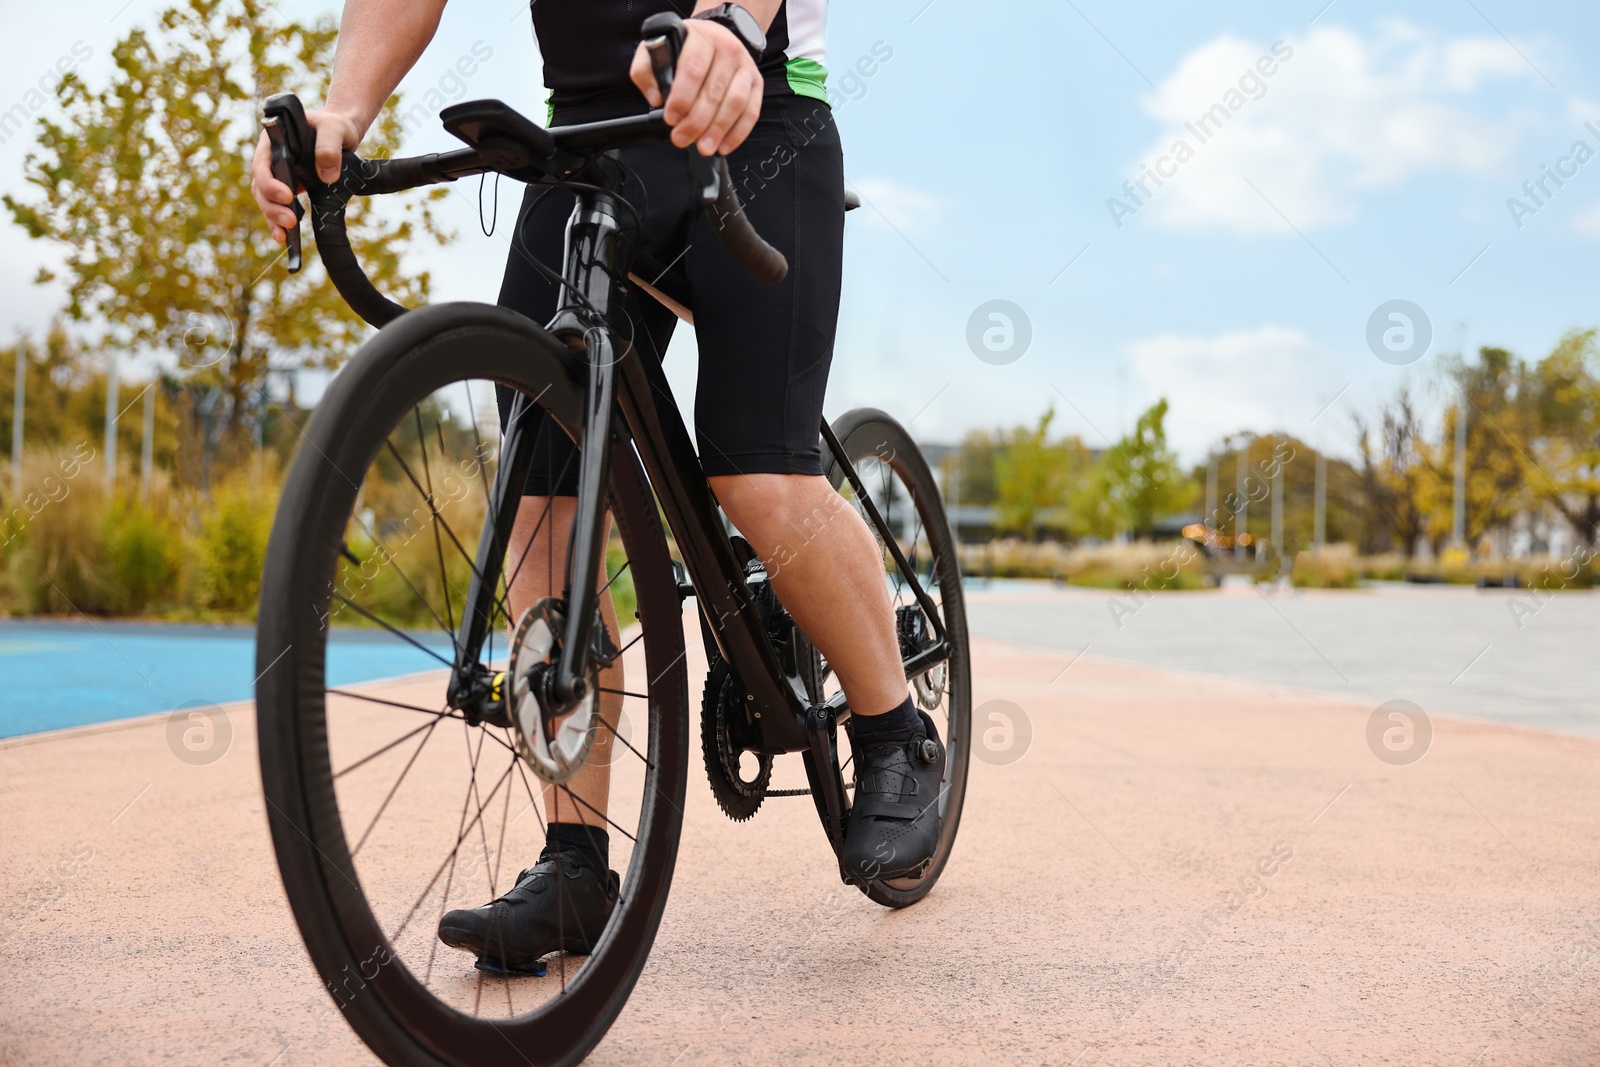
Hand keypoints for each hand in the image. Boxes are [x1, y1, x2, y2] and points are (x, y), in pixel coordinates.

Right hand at [249, 108, 363, 244]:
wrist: (341, 133)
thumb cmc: (335, 126)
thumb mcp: (335, 128)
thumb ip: (329, 146)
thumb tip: (327, 176)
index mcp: (273, 141)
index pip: (262, 164)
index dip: (270, 183)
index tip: (288, 196)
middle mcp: (270, 159)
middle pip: (261, 186)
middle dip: (272, 207)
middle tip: (290, 222)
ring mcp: (277, 174)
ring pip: (266, 200)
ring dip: (273, 219)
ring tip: (284, 237)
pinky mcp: (287, 188)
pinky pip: (278, 207)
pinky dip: (279, 223)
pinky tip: (285, 238)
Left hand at [629, 19, 760, 155]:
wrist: (714, 37)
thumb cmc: (684, 47)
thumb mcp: (656, 48)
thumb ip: (646, 71)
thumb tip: (656, 99)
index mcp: (700, 37)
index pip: (693, 70)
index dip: (682, 98)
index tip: (671, 119)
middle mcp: (727, 48)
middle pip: (714, 91)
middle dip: (697, 121)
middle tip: (681, 139)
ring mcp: (745, 65)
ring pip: (735, 103)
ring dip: (718, 130)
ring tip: (704, 148)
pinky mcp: (756, 82)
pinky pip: (751, 111)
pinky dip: (738, 133)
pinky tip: (724, 146)